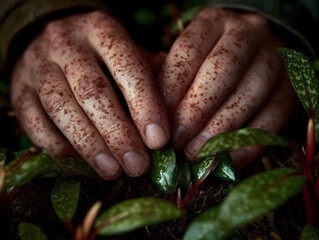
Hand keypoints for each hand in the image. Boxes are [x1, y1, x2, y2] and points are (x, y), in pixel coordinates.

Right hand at [10, 10, 169, 179]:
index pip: (128, 67)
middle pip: (92, 91)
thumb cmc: (102, 54)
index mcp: (102, 29)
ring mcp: (37, 64)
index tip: (159, 140)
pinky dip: (57, 145)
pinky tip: (80, 162)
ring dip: (90, 145)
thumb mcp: (130, 52)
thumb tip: (174, 113)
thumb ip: (152, 76)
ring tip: (113, 171)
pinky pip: (33, 121)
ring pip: (62, 108)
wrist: (54, 40)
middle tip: (137, 165)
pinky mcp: (17, 89)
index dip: (145, 105)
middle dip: (117, 133)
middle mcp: (66, 42)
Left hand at [157, 8, 296, 169]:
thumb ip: (166, 76)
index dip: (172, 88)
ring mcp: (275, 58)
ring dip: (220, 130)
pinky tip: (227, 160)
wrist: (254, 52)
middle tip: (177, 142)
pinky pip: (273, 118)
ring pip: (249, 94)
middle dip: (196, 111)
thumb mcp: (185, 56)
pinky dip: (248, 143)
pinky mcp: (291, 88)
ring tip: (195, 153)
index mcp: (214, 22)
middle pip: (221, 70)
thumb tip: (149, 110)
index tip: (158, 121)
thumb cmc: (207, 59)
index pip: (189, 51)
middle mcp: (248, 33)